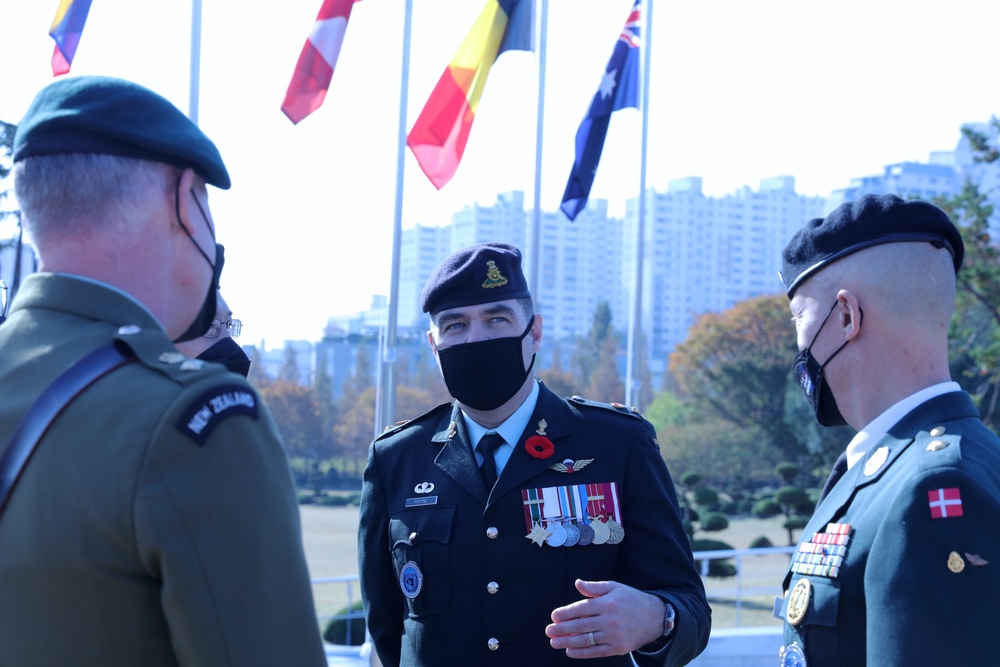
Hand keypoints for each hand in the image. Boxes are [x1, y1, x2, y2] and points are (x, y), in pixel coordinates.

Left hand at [545, 579, 665, 657]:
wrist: (655, 617)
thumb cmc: (632, 600)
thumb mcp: (615, 587)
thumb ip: (594, 587)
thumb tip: (578, 584)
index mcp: (607, 603)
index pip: (581, 608)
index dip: (566, 613)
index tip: (554, 616)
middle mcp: (610, 619)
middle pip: (581, 625)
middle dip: (562, 628)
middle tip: (549, 631)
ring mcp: (614, 635)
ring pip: (586, 639)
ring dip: (568, 641)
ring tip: (555, 642)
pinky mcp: (618, 648)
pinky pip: (596, 651)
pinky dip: (582, 653)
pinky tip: (570, 651)